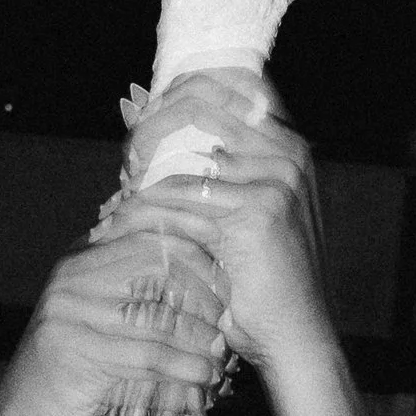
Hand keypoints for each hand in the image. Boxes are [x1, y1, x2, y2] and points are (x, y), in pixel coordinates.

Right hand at [0, 217, 229, 415]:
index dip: (197, 260)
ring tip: (223, 361)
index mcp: (81, 257)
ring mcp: (68, 311)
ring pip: (157, 317)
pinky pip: (146, 357)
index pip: (152, 238)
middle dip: (203, 297)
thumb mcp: (104, 321)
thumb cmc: (79, 372)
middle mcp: (72, 276)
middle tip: (229, 326)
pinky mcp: (73, 351)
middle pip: (158, 269)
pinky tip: (203, 381)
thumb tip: (213, 284)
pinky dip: (182, 370)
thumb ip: (139, 294)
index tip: (228, 289)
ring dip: (199, 342)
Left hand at [115, 67, 331, 386]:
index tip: (147, 112)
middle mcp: (289, 154)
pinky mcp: (257, 214)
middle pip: (201, 103)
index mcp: (290, 145)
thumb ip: (220, 167)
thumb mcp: (247, 209)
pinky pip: (181, 196)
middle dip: (153, 125)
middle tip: (128, 156)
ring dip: (142, 172)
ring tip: (121, 194)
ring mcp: (277, 181)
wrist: (294, 334)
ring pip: (182, 154)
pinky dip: (146, 208)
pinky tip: (126, 221)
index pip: (233, 81)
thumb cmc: (262, 278)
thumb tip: (153, 122)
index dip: (182, 87)